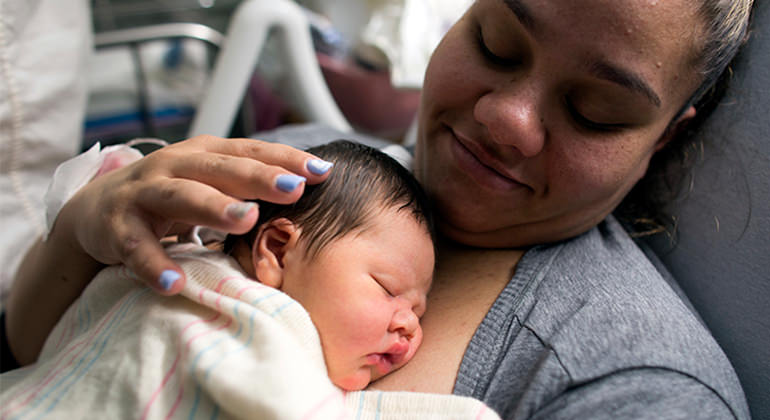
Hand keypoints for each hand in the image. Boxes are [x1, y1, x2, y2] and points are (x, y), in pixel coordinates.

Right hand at [57, 135, 332, 293]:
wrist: (96, 209)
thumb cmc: (171, 194)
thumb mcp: (210, 182)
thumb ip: (249, 182)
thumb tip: (313, 184)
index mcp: (204, 154)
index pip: (250, 152)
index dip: (285, 159)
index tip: (322, 172)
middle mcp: (174, 166)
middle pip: (220, 169)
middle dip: (258, 178)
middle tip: (293, 190)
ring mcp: (144, 194)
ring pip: (181, 196)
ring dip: (213, 207)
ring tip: (245, 221)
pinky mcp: (117, 227)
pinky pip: (137, 247)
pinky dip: (155, 265)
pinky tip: (175, 283)